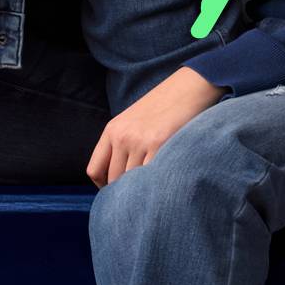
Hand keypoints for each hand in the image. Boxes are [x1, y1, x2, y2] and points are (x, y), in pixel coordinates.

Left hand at [87, 67, 225, 186]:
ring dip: (142, 190)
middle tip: (140, 198)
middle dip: (126, 192)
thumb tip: (121, 178)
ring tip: (154, 192)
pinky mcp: (159, 144)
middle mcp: (121, 136)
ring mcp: (139, 141)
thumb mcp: (134, 120)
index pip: (94, 170)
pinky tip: (163, 184)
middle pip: (114, 180)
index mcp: (112, 130)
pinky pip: (150, 176)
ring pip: (132, 182)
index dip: (104, 187)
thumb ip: (123, 144)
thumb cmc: (165, 106)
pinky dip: (155, 184)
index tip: (118, 193)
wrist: (190, 86)